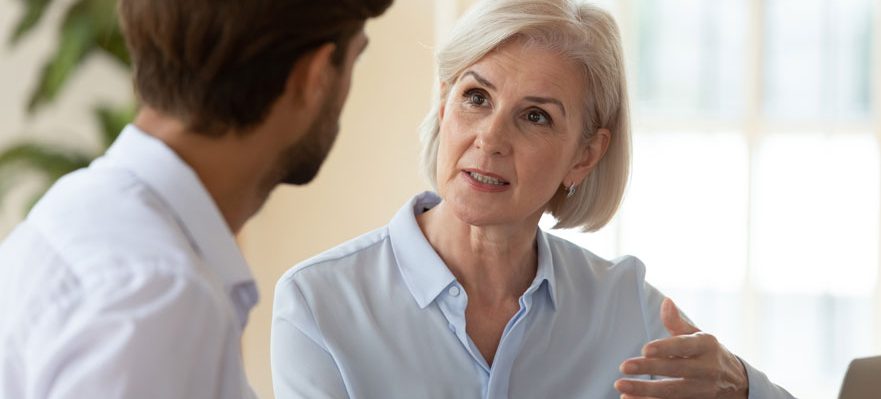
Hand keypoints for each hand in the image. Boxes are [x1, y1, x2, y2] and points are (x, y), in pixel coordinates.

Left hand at [614, 298, 748, 398]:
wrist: (739, 384)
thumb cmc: (709, 354)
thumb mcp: (699, 336)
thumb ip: (677, 323)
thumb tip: (666, 302)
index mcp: (707, 346)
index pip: (685, 346)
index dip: (666, 348)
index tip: (645, 349)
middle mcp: (707, 369)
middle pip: (675, 370)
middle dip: (649, 369)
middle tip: (624, 366)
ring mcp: (703, 390)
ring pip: (673, 393)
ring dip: (646, 391)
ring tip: (622, 387)